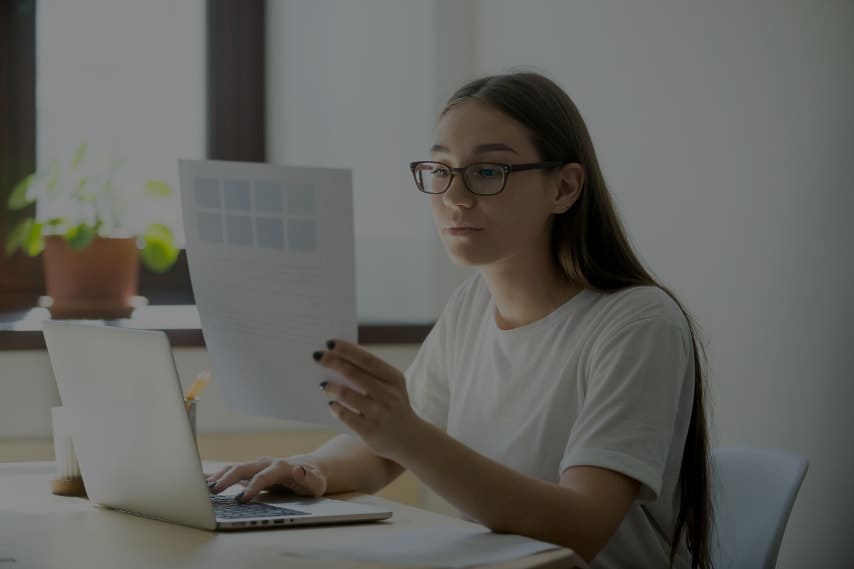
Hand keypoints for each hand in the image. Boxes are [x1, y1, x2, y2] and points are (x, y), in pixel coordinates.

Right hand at [206, 457, 326, 502]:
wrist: (307, 468)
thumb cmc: (312, 479)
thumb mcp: (316, 483)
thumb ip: (309, 479)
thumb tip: (297, 470)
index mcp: (281, 467)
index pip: (264, 476)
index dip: (253, 487)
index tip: (241, 500)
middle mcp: (266, 463)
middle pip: (243, 468)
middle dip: (227, 478)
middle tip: (213, 492)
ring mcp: (256, 466)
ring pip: (233, 468)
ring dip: (218, 476)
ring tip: (202, 488)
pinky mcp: (249, 471)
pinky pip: (230, 471)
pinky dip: (216, 475)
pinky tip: (201, 480)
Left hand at [314, 339, 425, 460]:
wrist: (410, 438)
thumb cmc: (393, 405)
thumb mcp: (392, 386)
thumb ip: (371, 374)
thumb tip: (339, 359)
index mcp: (394, 378)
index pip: (367, 359)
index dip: (347, 350)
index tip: (329, 343)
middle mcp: (389, 395)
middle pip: (354, 374)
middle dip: (333, 363)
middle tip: (317, 356)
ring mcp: (379, 414)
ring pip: (347, 395)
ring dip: (331, 387)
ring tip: (323, 385)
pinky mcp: (370, 431)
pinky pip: (345, 416)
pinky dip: (335, 408)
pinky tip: (331, 405)